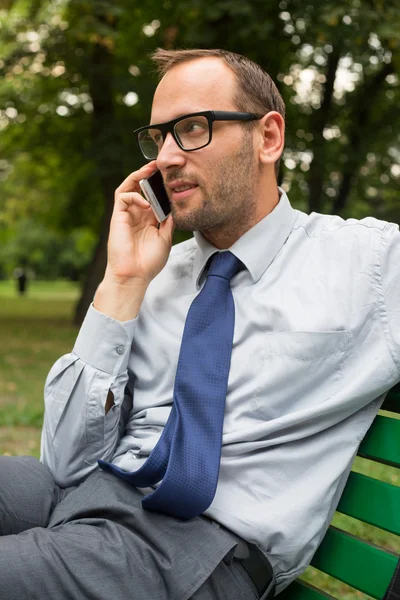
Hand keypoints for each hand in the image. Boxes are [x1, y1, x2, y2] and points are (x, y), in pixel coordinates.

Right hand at [93, 163, 174, 320]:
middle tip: (160, 164)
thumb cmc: (148, 262)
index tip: (172, 175)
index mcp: (148, 219)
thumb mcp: (165, 239)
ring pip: (128, 187)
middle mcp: (136, 214)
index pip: (153, 196)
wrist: (134, 275)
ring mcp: (126, 215)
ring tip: (150, 169)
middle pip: (140, 187)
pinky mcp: (117, 217)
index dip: (160, 185)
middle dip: (148, 174)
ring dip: (138, 176)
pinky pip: (123, 197)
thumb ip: (169, 222)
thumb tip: (176, 207)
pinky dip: (134, 195)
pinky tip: (145, 203)